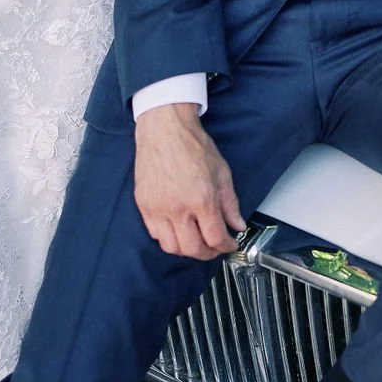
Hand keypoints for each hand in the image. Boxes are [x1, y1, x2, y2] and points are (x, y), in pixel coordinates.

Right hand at [134, 103, 244, 259]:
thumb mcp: (221, 172)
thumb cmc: (191, 144)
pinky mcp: (144, 205)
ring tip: (195, 240)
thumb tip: (238, 224)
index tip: (229, 244)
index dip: (225, 246)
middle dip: (207, 253)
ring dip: (186, 249)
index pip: (215, 238)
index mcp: (202, 199)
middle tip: (214, 247)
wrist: (165, 128)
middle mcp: (178, 208)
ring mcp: (158, 208)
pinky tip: (178, 228)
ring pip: (171, 247)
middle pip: (193, 249)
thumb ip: (230, 202)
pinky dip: (168, 238)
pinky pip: (155, 234)